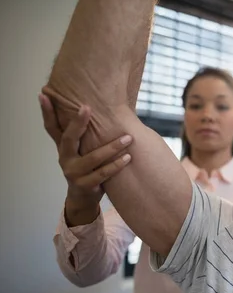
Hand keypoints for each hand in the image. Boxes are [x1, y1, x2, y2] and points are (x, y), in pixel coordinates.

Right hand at [39, 94, 132, 225]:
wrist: (82, 198)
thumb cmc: (86, 168)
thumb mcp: (81, 151)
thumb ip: (85, 135)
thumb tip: (102, 109)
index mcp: (63, 148)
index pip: (51, 127)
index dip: (46, 112)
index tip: (43, 94)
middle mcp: (64, 158)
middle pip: (68, 139)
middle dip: (78, 123)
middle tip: (87, 108)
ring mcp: (73, 173)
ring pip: (93, 158)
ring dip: (112, 148)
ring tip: (128, 138)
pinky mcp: (84, 185)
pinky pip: (103, 173)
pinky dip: (116, 165)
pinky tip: (128, 157)